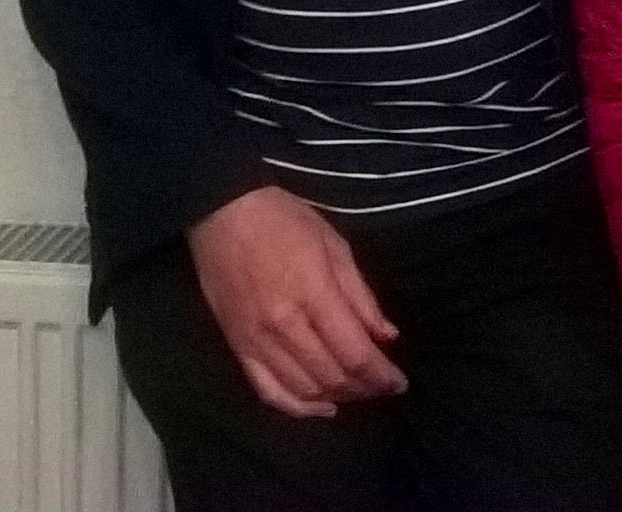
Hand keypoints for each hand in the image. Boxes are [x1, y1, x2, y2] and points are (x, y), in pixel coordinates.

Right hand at [187, 185, 404, 417]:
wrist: (222, 214)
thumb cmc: (284, 221)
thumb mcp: (334, 245)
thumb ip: (361, 296)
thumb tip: (386, 336)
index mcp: (314, 295)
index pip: (354, 352)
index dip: (381, 375)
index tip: (399, 383)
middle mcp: (285, 327)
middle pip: (332, 376)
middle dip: (365, 388)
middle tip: (383, 386)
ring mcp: (257, 342)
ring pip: (304, 389)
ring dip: (337, 397)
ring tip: (358, 392)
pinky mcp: (238, 348)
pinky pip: (268, 391)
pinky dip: (297, 407)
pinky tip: (321, 407)